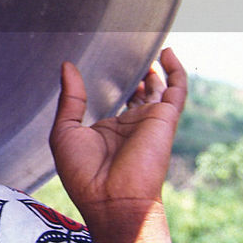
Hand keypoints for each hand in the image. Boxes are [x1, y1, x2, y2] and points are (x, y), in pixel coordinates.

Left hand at [48, 48, 185, 226]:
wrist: (112, 200)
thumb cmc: (85, 176)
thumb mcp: (65, 132)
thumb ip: (70, 98)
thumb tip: (67, 66)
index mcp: (110, 129)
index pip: (117, 99)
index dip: (115, 80)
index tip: (105, 58)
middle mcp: (132, 124)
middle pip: (140, 90)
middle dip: (138, 71)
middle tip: (131, 45)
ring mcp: (150, 121)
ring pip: (159, 86)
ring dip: (157, 67)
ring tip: (151, 43)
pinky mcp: (165, 119)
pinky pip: (177, 89)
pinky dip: (175, 70)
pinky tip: (166, 52)